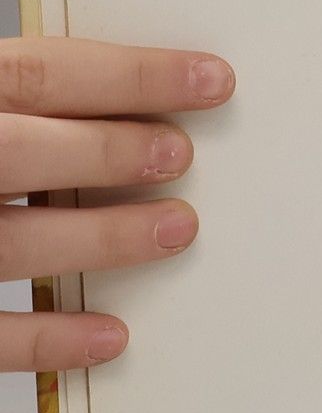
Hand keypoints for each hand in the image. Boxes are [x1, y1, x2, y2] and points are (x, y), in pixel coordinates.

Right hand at [1, 37, 235, 371]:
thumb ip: (23, 103)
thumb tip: (134, 104)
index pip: (41, 72)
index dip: (134, 75)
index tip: (210, 80)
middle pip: (21, 152)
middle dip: (112, 153)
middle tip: (179, 158)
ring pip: (8, 244)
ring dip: (100, 239)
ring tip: (173, 230)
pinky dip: (46, 339)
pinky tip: (108, 335)